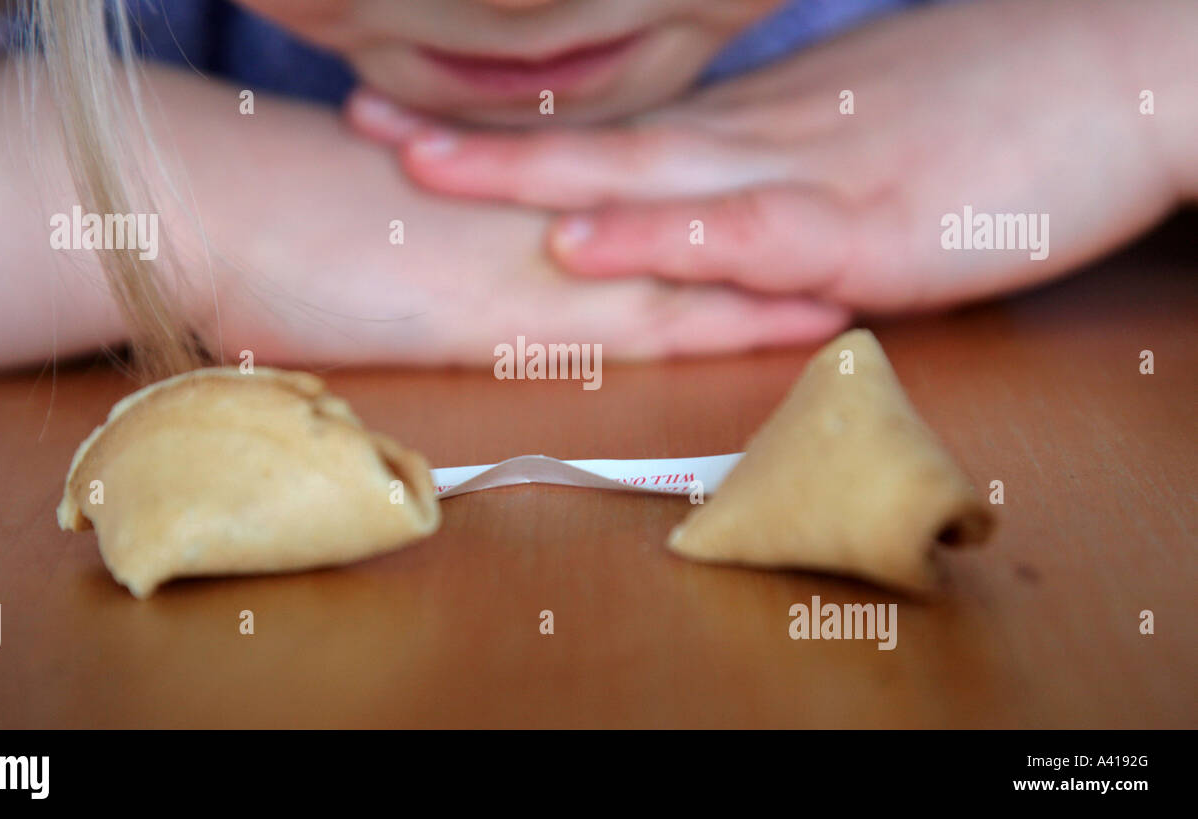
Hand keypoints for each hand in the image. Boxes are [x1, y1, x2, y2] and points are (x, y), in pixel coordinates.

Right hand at [159, 79, 848, 365]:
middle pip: (684, 208)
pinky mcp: (517, 315)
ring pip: (689, 258)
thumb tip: (466, 228)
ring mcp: (538, 258)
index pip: (638, 178)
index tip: (792, 169)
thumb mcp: (379, 208)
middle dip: (775, 212)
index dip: (723, 178)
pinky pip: (652, 322)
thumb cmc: (276, 209)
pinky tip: (804, 323)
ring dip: (782, 263)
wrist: (213, 204)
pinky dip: (734, 322)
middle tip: (868, 199)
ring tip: (874, 263)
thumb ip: (447, 219)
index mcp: (512, 185)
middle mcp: (545, 212)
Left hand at [349, 0, 1194, 312]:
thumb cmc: (1000, 99)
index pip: (611, 125)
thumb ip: (779, 172)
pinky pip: (748, 236)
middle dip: (476, 143)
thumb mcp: (865, 132)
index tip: (412, 118)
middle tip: (363, 125)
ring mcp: (806, 179)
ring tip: (423, 168)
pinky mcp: (868, 227)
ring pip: (648, 177)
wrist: (1124, 65)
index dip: (509, 127)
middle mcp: (759, 144)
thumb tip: (720, 208)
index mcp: (755, 128)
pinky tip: (592, 244)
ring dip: (535, 176)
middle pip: (595, 140)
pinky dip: (662, 241)